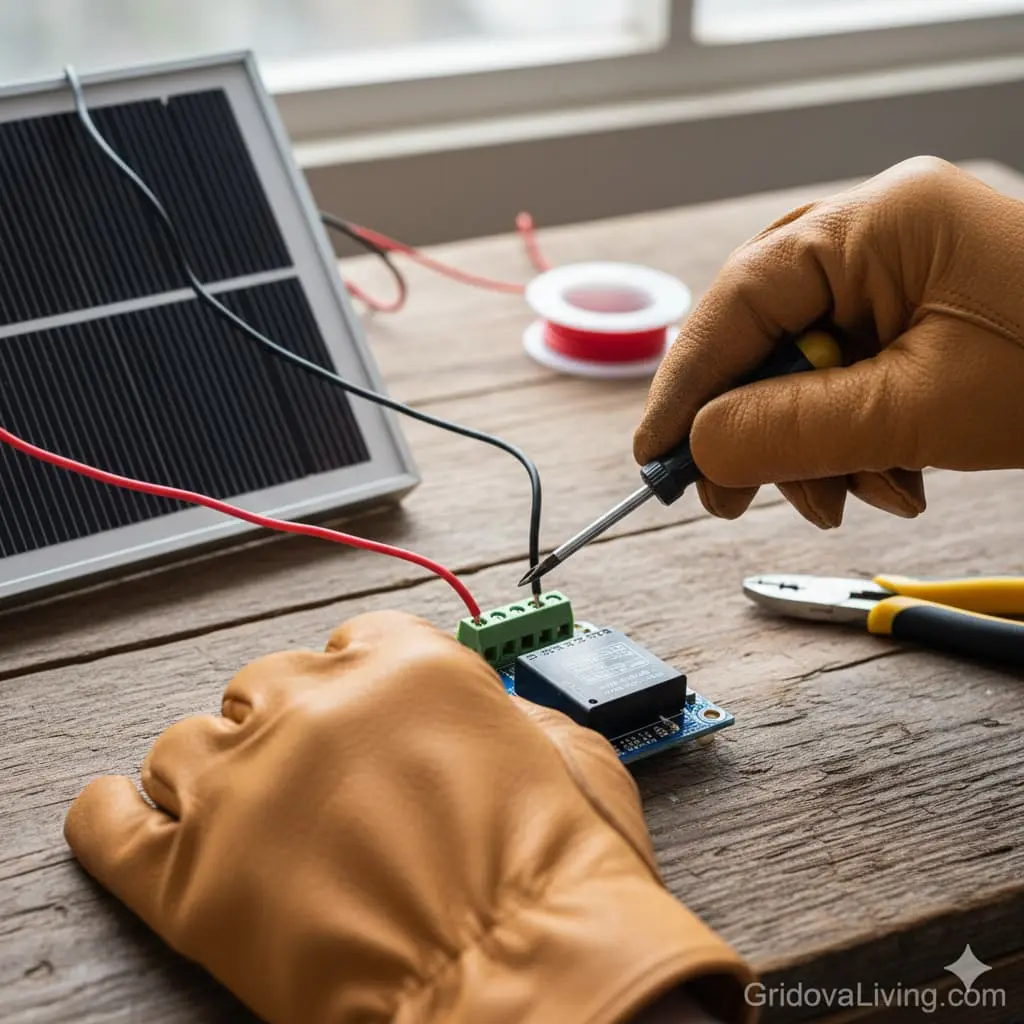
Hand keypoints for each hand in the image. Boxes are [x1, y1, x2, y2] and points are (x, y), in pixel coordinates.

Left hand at [65, 611, 752, 1023]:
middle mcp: (314, 707)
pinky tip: (123, 814)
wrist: (526, 990)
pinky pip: (109, 823)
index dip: (356, 683)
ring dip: (210, 771)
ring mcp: (243, 786)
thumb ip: (509, 712)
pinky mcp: (188, 877)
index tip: (354, 712)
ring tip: (237, 811)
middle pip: (264, 686)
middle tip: (308, 779)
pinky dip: (107, 815)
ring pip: (184, 744)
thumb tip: (476, 718)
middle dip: (287, 726)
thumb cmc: (557, 888)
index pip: (353, 642)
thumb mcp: (572, 758)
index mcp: (403, 668)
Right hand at [634, 157, 1023, 527]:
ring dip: (811, 445)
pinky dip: (851, 438)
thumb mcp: (920, 411)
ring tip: (852, 496)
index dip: (687, 383)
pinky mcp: (914, 312)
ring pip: (800, 364)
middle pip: (764, 334)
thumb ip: (792, 427)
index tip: (654, 454)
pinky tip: (888, 476)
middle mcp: (878, 233)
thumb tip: (698, 447)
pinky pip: (844, 375)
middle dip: (753, 427)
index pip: (741, 299)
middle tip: (731, 497)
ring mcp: (898, 270)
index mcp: (879, 222)